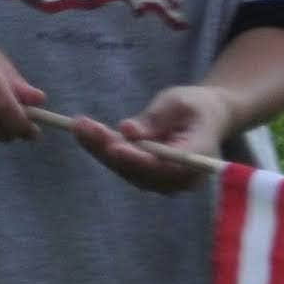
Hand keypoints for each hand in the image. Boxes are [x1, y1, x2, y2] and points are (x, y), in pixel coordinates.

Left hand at [68, 82, 232, 194]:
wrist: (205, 118)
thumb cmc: (195, 106)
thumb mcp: (178, 103)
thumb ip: (155, 118)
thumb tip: (128, 131)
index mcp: (199, 156)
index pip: (166, 166)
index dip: (138, 159)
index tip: (114, 147)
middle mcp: (182, 177)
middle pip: (140, 170)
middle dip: (108, 149)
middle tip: (83, 127)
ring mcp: (164, 181)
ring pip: (126, 169)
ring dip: (98, 148)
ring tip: (78, 126)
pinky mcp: (148, 176)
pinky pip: (122, 165)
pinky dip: (101, 149)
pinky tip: (82, 131)